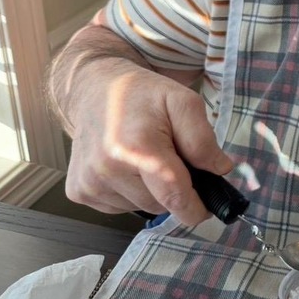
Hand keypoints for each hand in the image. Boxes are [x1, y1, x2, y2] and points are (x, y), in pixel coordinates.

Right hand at [57, 38, 232, 225]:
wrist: (94, 89)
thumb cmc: (142, 95)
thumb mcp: (183, 102)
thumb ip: (202, 139)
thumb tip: (220, 170)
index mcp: (137, 147)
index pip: (174, 195)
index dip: (196, 208)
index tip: (207, 209)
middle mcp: (108, 169)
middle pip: (160, 204)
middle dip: (173, 189)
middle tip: (171, 159)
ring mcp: (90, 183)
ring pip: (140, 207)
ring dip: (150, 191)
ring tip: (144, 158)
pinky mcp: (79, 192)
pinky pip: (119, 207)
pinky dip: (130, 192)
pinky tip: (125, 166)